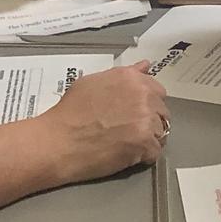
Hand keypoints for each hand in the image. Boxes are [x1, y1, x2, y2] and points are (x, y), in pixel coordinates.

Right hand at [38, 62, 169, 181]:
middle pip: (162, 110)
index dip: (147, 103)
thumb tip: (145, 66)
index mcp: (130, 78)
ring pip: (161, 131)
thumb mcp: (93, 82)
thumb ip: (124, 75)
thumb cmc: (69, 113)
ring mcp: (145, 119)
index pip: (157, 89)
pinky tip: (127, 155)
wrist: (58, 141)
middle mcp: (142, 95)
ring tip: (126, 144)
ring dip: (148, 138)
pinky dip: (144, 156)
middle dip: (150, 120)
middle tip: (128, 130)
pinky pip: (155, 151)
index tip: (135, 112)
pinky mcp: (144, 143)